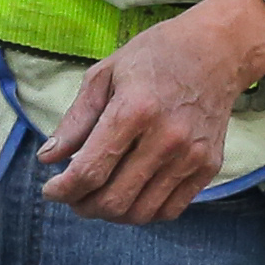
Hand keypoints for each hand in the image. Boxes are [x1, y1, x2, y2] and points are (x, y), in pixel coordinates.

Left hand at [40, 0, 264, 225]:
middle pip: (113, 200)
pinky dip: (143, 212)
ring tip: (99, 196)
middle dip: (82, 205)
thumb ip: (75, 120)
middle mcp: (166, 138)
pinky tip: (131, 193)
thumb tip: (47, 158)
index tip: (50, 190)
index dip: (62, 190)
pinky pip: (170, 210)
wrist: (217, 51)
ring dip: (111, 213)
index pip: (90, 171)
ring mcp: (191, 156)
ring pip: (140, 213)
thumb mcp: (105, 74)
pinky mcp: (209, 167)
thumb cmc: (155, 56)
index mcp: (134, 110)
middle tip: (73, 195)